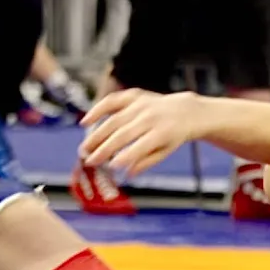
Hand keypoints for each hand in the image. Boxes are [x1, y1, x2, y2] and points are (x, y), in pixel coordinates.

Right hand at [79, 89, 202, 175]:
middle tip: (89, 161)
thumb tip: (127, 174)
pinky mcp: (134, 95)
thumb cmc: (172, 136)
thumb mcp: (165, 151)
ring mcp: (142, 104)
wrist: (185, 111)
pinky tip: (85, 122)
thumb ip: (147, 162)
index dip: (126, 157)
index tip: (111, 167)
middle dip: (105, 149)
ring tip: (84, 149)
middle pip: (123, 134)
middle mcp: (151, 117)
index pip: (141, 146)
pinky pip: (112, 101)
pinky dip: (98, 110)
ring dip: (96, 135)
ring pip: (114, 120)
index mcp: (163, 133)